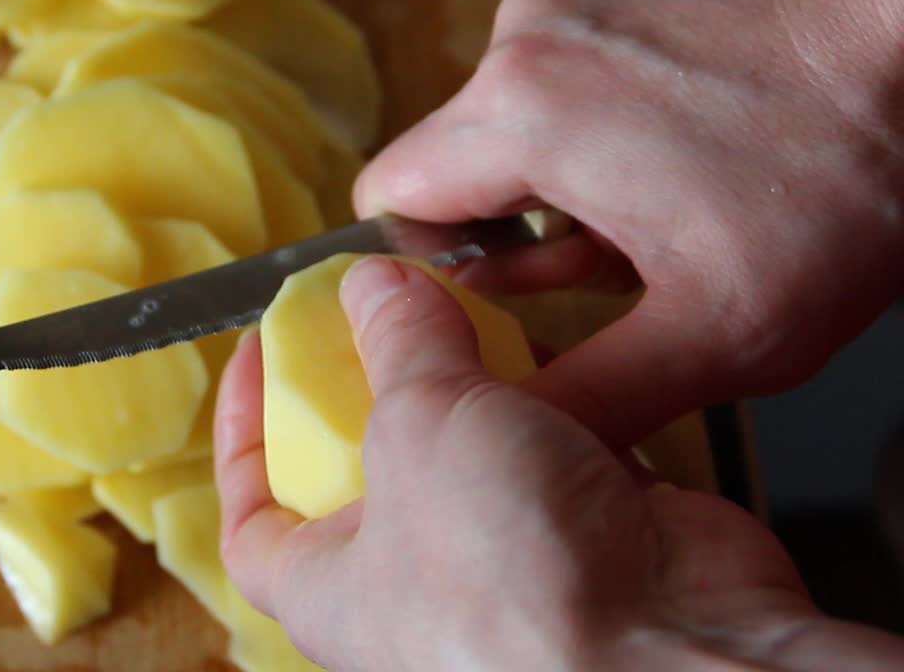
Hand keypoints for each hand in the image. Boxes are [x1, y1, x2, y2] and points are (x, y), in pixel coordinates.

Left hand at [215, 257, 903, 670]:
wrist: (677, 651)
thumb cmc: (512, 586)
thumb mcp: (419, 427)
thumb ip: (397, 344)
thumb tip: (376, 286)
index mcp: (331, 589)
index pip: (252, 515)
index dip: (244, 431)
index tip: (260, 356)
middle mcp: (411, 586)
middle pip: (368, 468)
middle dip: (377, 384)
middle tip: (379, 315)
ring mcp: (504, 565)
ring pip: (471, 454)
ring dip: (473, 382)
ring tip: (467, 310)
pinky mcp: (585, 540)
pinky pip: (552, 456)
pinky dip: (553, 402)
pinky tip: (553, 349)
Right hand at [355, 0, 903, 447]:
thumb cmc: (850, 174)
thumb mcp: (718, 333)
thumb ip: (586, 397)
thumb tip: (505, 442)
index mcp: (522, 111)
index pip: (388, 194)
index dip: (429, 264)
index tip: (491, 296)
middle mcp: (529, 35)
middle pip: (455, 161)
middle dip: (516, 228)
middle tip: (613, 266)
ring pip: (510, 117)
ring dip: (562, 179)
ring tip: (661, 207)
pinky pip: (561, 69)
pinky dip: (597, 121)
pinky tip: (677, 154)